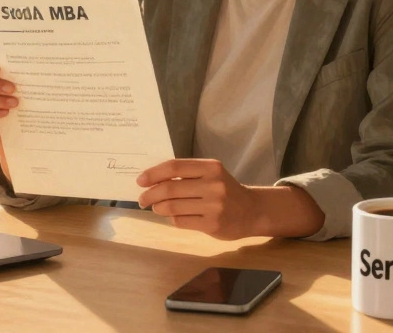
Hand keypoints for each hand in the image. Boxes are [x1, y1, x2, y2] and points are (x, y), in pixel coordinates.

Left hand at [137, 159, 260, 239]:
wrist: (252, 211)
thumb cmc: (226, 190)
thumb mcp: (211, 174)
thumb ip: (187, 175)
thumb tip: (152, 180)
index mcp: (210, 167)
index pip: (174, 167)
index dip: (153, 174)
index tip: (140, 181)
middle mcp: (213, 185)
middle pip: (170, 189)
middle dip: (150, 195)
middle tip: (142, 200)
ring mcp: (214, 206)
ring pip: (172, 207)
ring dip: (158, 208)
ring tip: (156, 208)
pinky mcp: (212, 224)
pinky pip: (180, 221)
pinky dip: (172, 219)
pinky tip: (174, 217)